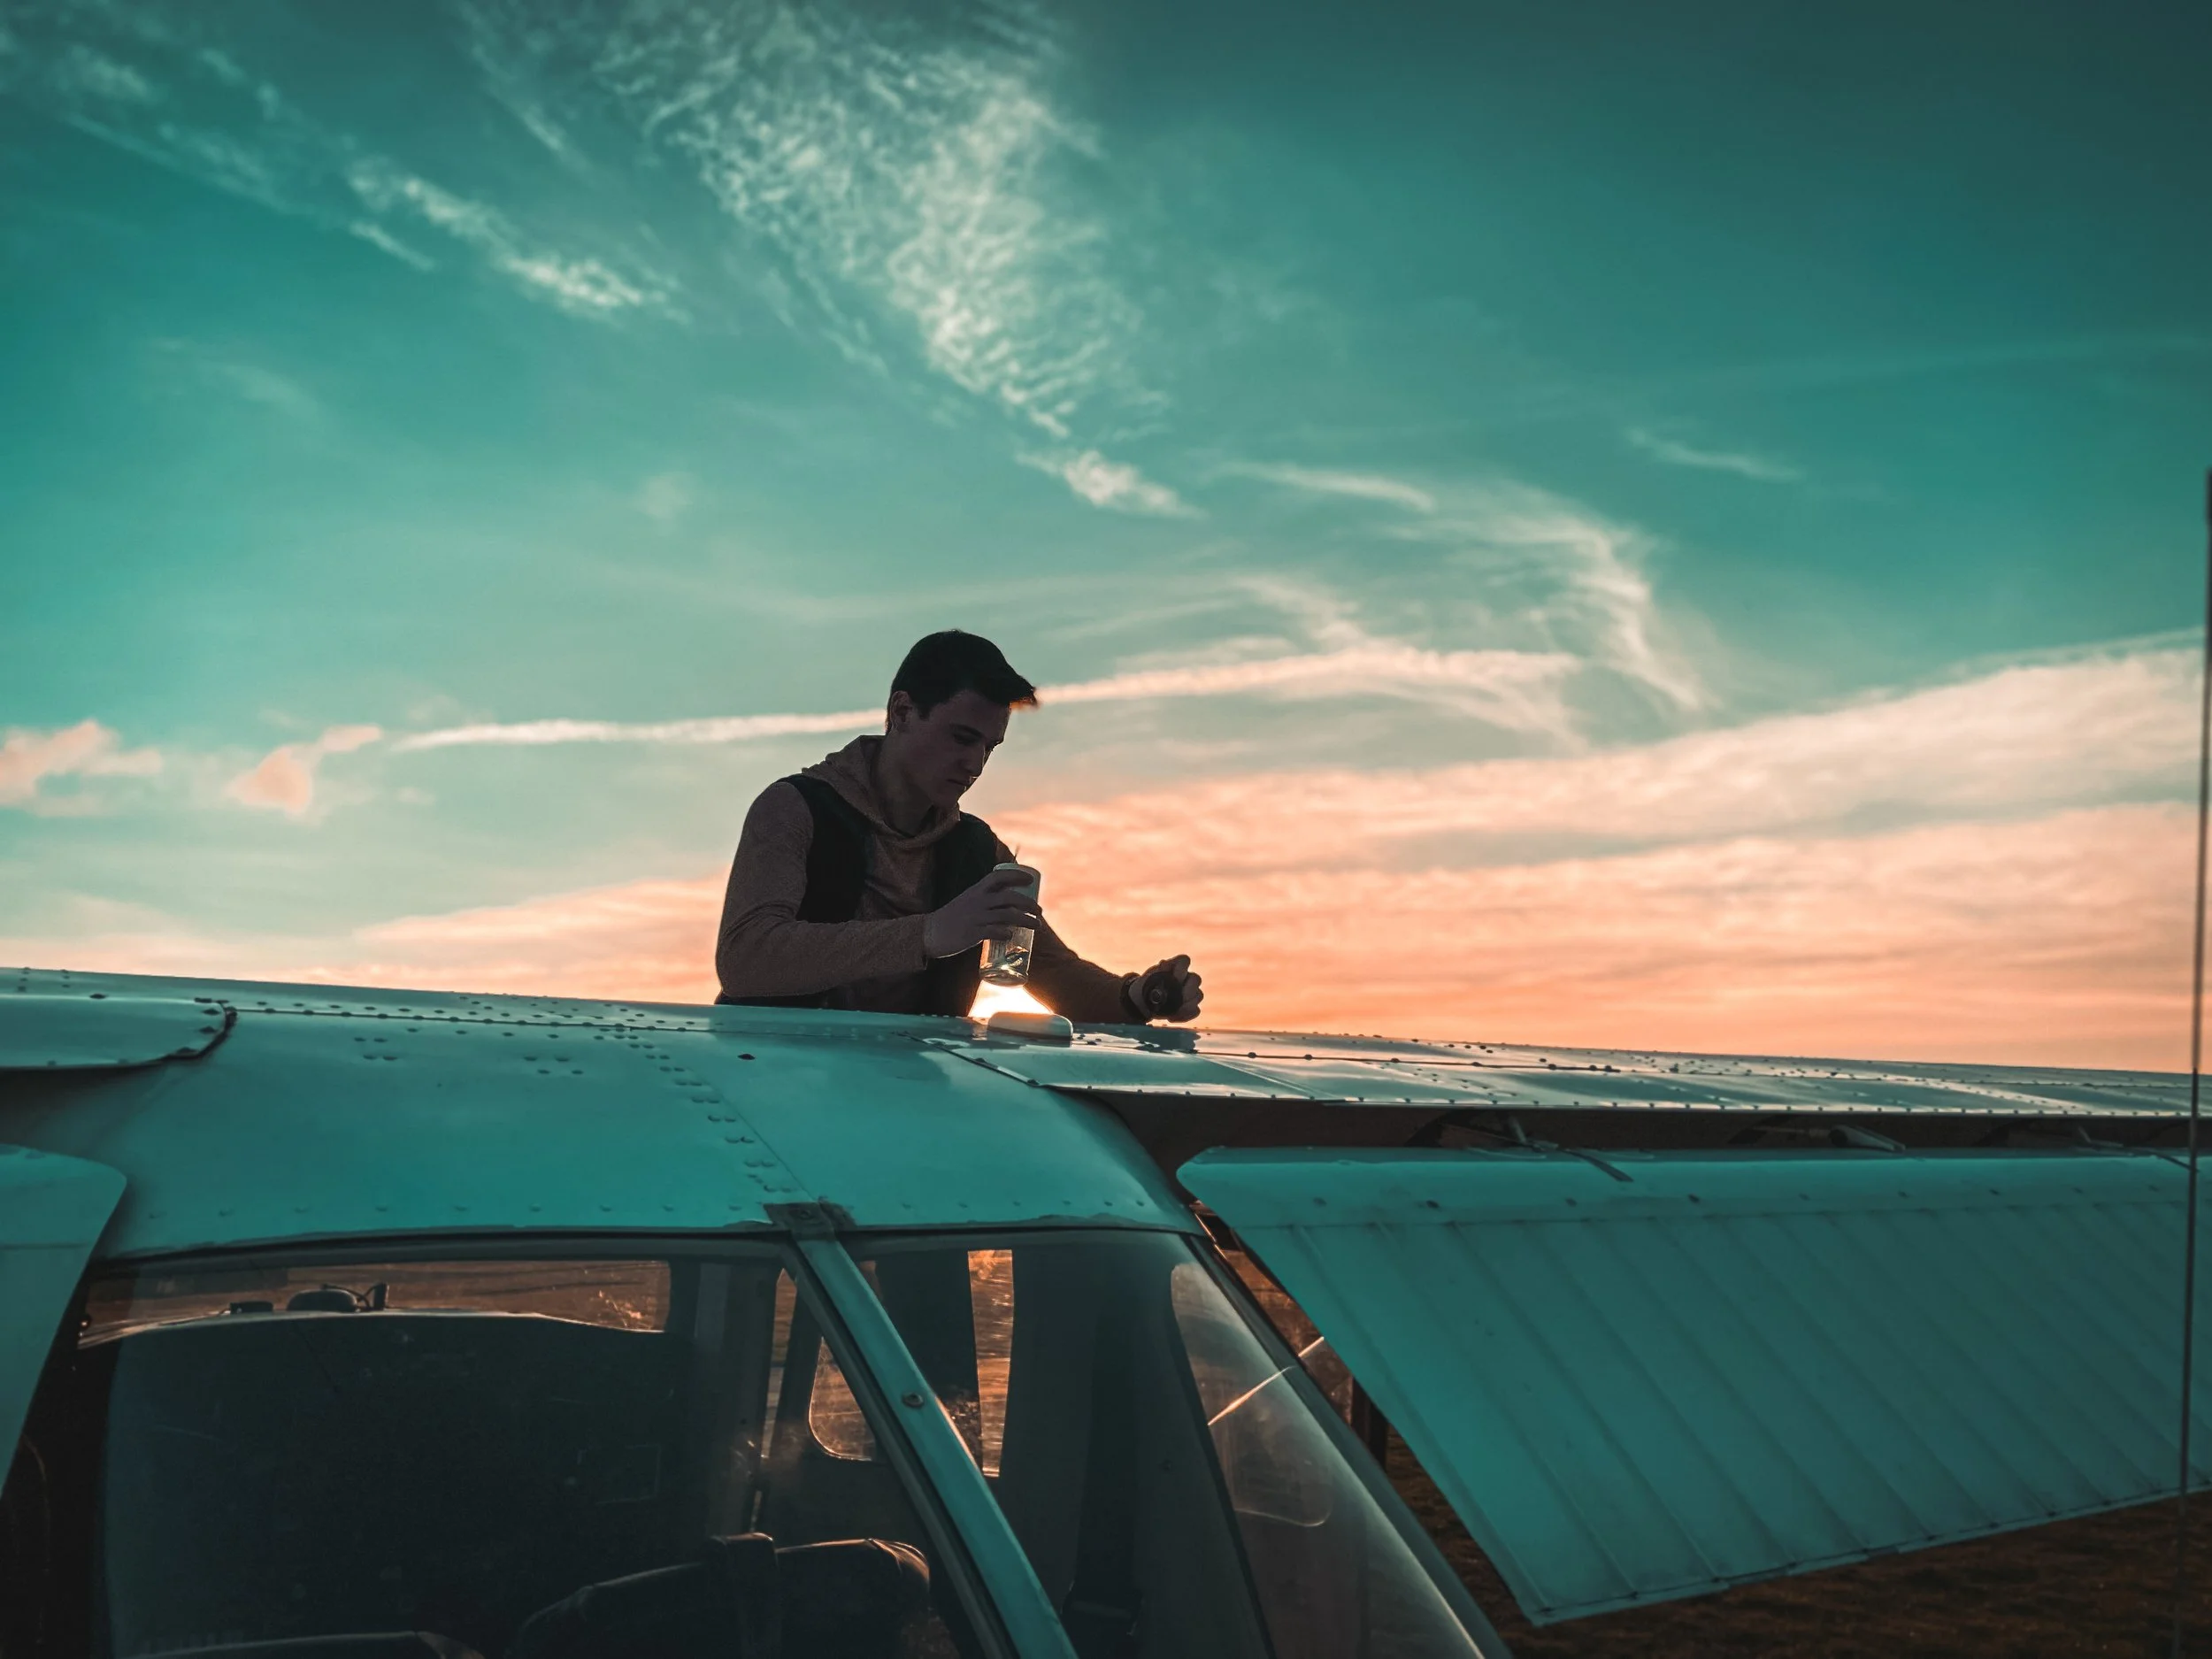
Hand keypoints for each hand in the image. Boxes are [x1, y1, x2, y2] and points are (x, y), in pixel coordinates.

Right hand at [924, 867, 1041, 958]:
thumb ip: (985, 899)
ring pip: (1006, 915)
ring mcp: (975, 917)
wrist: (929, 933)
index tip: (1030, 881)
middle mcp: (977, 901)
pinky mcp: (972, 933)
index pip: (998, 876)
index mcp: (976, 891)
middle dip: (1028, 903)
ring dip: (1026, 920)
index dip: (1016, 876)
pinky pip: (993, 931)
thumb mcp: (967, 901)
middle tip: (1040, 910)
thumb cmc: (952, 918)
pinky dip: (1005, 932)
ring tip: (1037, 926)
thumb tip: (1008, 903)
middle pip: (1009, 897)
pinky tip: (1012, 935)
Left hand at [1129, 955, 1202, 1022]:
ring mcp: (1191, 991)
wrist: (1144, 1001)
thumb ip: (1156, 971)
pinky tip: (1171, 1017)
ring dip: (1186, 1005)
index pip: (1184, 961)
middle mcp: (1187, 977)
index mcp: (1176, 966)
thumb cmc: (1147, 986)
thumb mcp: (1148, 978)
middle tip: (1179, 997)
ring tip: (1171, 1011)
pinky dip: (1185, 1016)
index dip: (1182, 969)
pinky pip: (1195, 1010)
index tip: (1175, 978)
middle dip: (1189, 990)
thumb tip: (1163, 964)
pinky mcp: (1191, 1005)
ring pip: (1198, 995)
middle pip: (1196, 979)